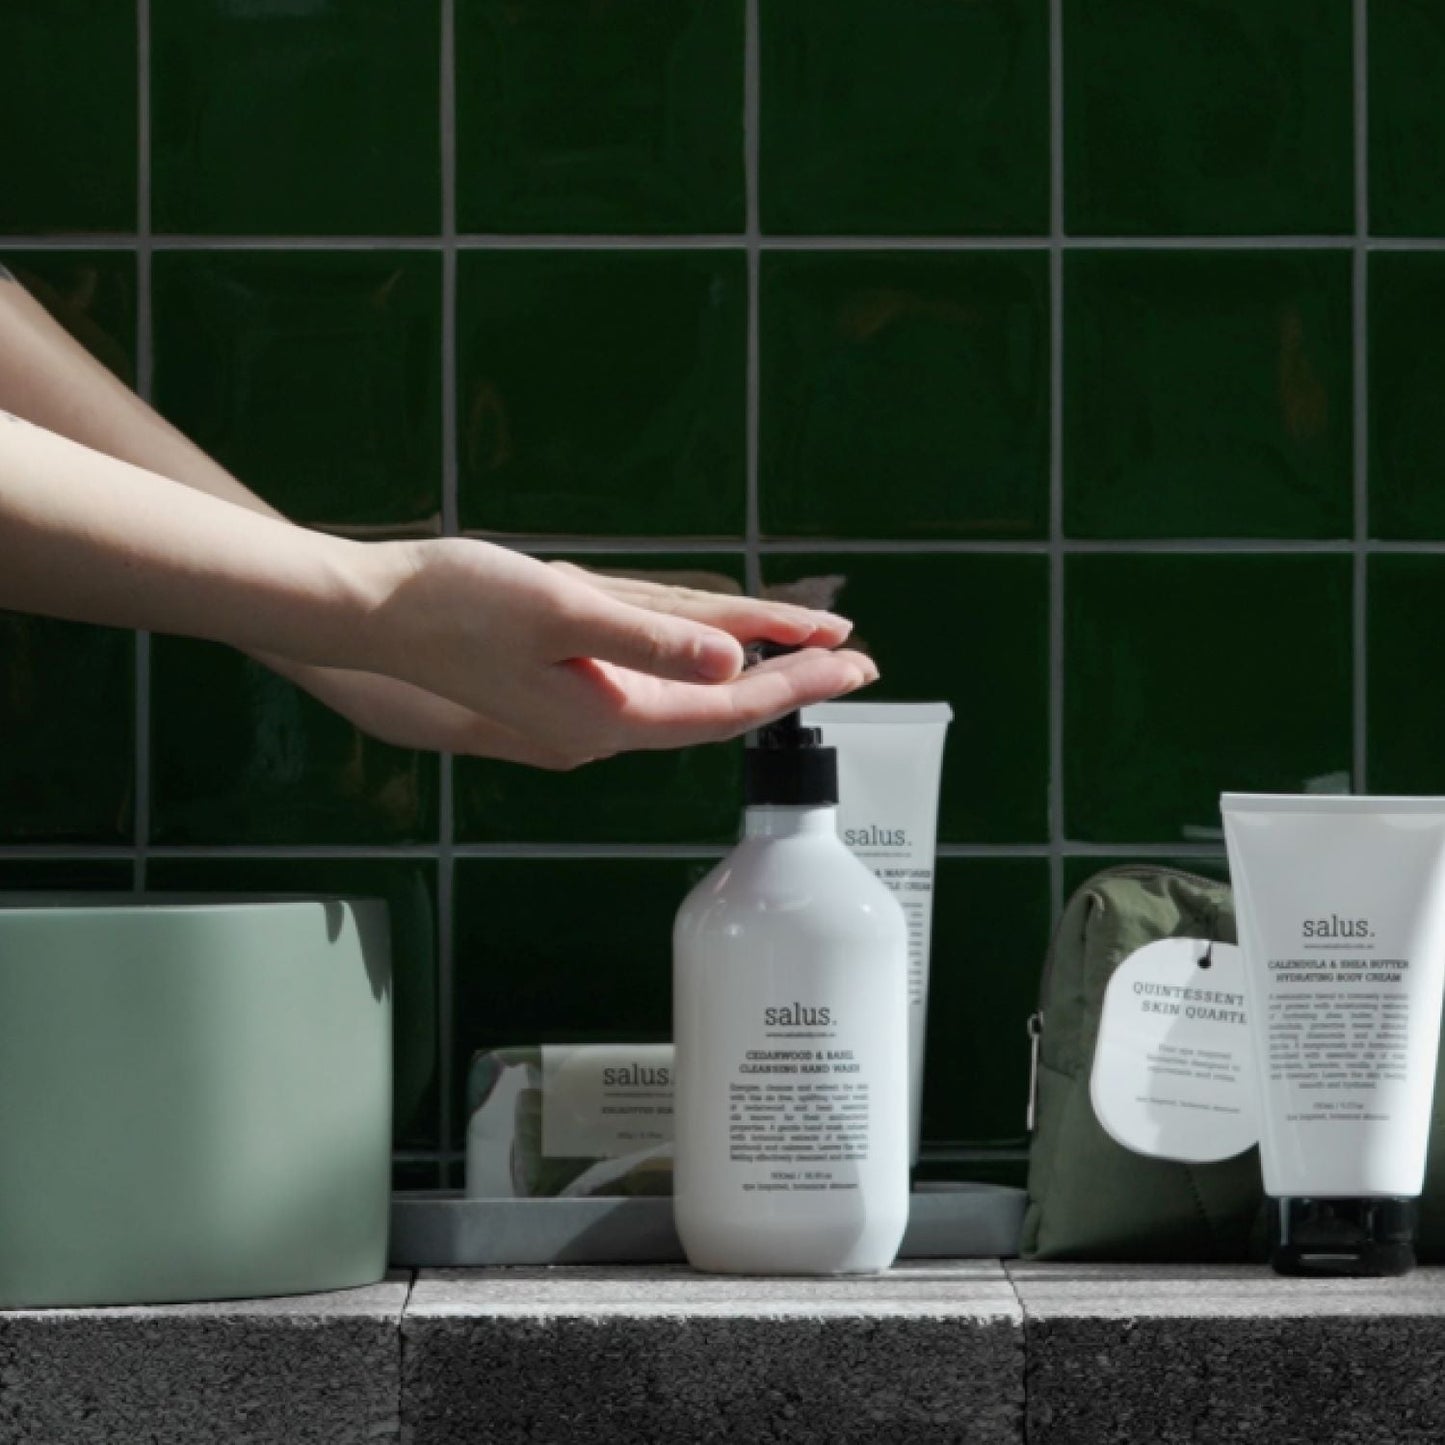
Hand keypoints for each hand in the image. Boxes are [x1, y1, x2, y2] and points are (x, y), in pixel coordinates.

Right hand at [278, 542, 877, 767]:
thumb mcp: (559, 610)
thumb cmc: (453, 605)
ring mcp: (585, 707)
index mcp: (606, 716)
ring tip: (812, 652)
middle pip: (718, 708)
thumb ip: (651, 640)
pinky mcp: (567, 682)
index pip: (725, 706)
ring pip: (691, 692)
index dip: (795, 684)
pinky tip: (723, 650)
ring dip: (752, 671)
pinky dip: (700, 660)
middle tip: (859, 663)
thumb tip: (734, 657)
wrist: (371, 615)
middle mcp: (602, 723)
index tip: (855, 663)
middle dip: (791, 684)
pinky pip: (655, 676)